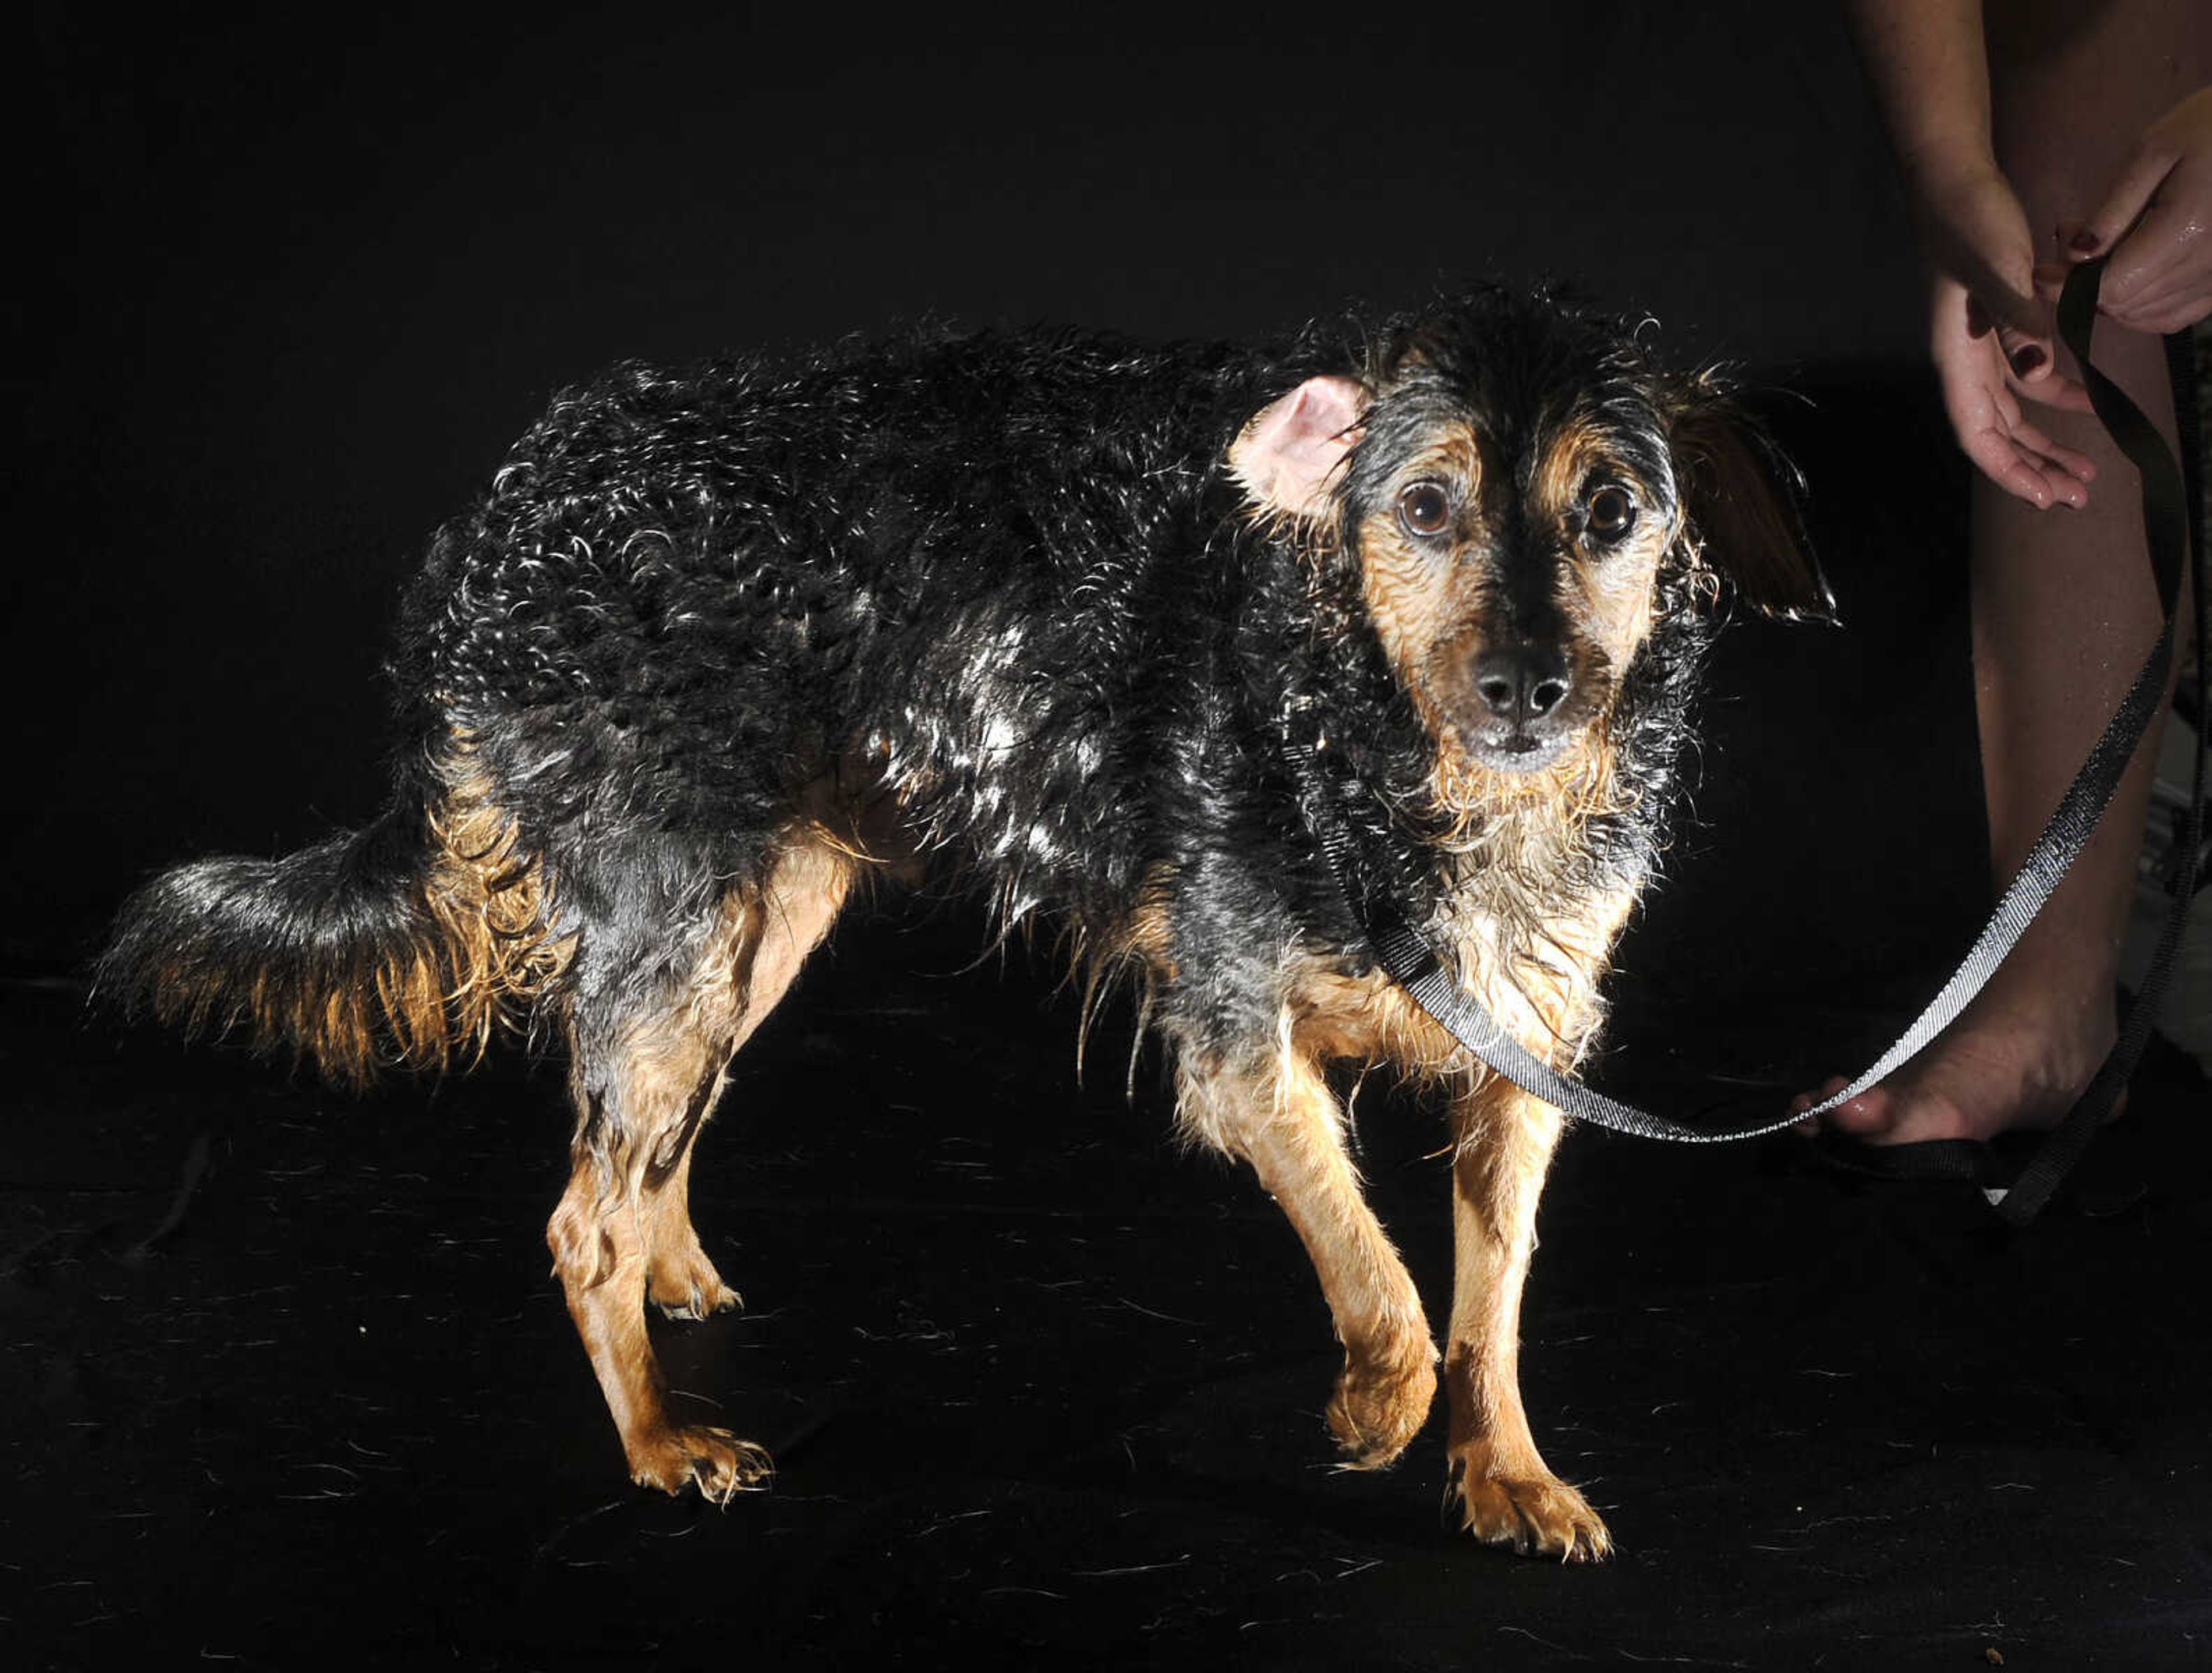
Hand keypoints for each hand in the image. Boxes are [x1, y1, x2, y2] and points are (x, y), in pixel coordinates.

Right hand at [1915, 161, 2095, 507]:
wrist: (1956, 185)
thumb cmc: (1970, 225)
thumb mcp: (1997, 268)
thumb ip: (2017, 320)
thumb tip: (2034, 372)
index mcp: (1958, 359)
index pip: (1979, 434)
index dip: (2009, 471)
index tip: (2044, 498)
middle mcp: (1967, 363)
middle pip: (1997, 435)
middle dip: (2033, 469)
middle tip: (2076, 495)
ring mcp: (1983, 347)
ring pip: (2014, 413)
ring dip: (2046, 442)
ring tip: (2084, 468)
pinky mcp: (2001, 326)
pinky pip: (2028, 377)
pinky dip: (2056, 394)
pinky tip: (2086, 401)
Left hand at [2053, 86, 2211, 334]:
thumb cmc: (2209, 127)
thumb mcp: (2153, 152)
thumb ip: (2112, 210)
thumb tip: (2075, 257)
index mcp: (2188, 229)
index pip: (2112, 288)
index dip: (2067, 287)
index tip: (2042, 271)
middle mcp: (2209, 264)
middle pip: (2124, 304)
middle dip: (2084, 285)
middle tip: (2073, 242)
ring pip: (2143, 315)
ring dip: (2109, 296)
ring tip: (2102, 248)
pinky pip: (2172, 316)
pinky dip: (2140, 306)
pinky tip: (2130, 270)